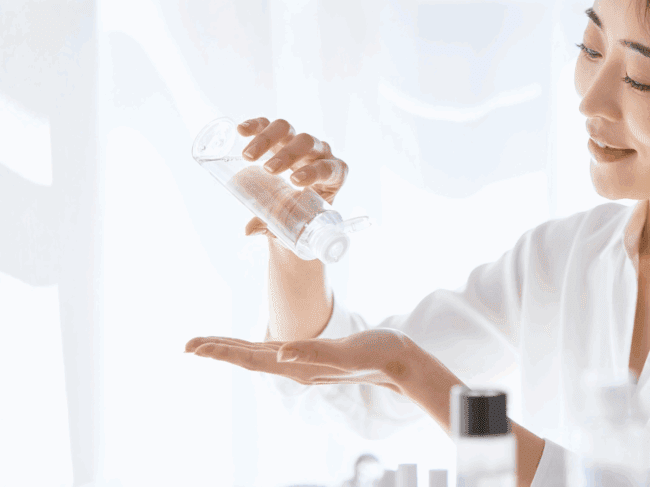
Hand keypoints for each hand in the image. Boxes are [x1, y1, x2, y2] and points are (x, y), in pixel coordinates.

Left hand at [185, 329, 439, 396]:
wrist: (400, 362)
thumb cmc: (378, 354)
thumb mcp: (345, 354)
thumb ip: (313, 354)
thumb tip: (280, 355)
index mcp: (298, 366)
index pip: (250, 358)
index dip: (221, 351)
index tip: (194, 347)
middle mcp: (296, 367)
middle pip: (248, 357)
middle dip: (217, 350)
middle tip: (187, 345)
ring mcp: (304, 363)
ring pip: (259, 355)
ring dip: (231, 349)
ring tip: (206, 346)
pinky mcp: (314, 356)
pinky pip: (276, 353)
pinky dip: (255, 349)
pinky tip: (249, 350)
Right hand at [237, 117, 348, 239]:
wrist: (297, 204)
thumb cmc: (301, 214)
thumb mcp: (294, 222)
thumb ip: (276, 224)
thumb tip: (250, 229)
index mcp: (334, 175)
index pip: (328, 168)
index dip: (314, 172)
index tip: (295, 181)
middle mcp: (320, 153)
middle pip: (307, 143)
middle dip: (288, 155)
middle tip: (269, 170)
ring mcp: (299, 142)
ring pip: (287, 130)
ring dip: (267, 140)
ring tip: (248, 156)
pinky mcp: (281, 136)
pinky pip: (269, 125)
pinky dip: (256, 125)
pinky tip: (241, 130)